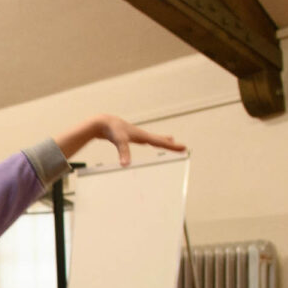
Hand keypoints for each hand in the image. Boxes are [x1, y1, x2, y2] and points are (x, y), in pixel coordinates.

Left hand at [56, 115, 185, 165]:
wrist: (102, 122)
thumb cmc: (111, 130)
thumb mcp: (119, 142)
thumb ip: (123, 153)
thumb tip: (125, 165)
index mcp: (142, 135)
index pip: (160, 142)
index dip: (172, 146)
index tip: (184, 148)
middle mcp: (141, 134)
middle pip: (159, 140)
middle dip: (170, 144)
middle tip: (181, 147)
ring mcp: (136, 134)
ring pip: (152, 138)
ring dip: (162, 140)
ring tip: (170, 140)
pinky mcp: (130, 136)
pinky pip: (144, 139)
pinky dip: (151, 141)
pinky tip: (148, 142)